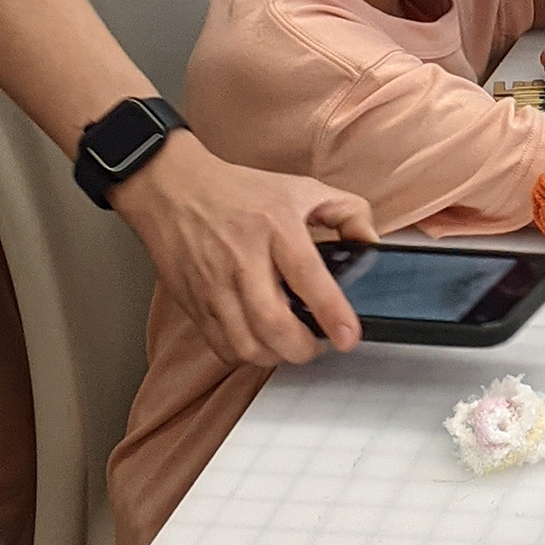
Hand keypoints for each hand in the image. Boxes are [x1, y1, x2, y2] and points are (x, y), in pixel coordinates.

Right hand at [109, 131, 377, 368]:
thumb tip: (370, 245)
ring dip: (274, 356)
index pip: (308, 276)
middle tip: (318, 345)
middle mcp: (243, 257)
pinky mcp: (194, 302)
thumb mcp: (303, 188)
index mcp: (276, 225)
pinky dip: (244, 354)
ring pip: (245, 344)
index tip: (349, 336)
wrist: (174, 189)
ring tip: (290, 345)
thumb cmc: (241, 191)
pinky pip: (220, 345)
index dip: (333, 313)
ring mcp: (214, 284)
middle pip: (273, 323)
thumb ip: (347, 213)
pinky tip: (259, 341)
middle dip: (302, 348)